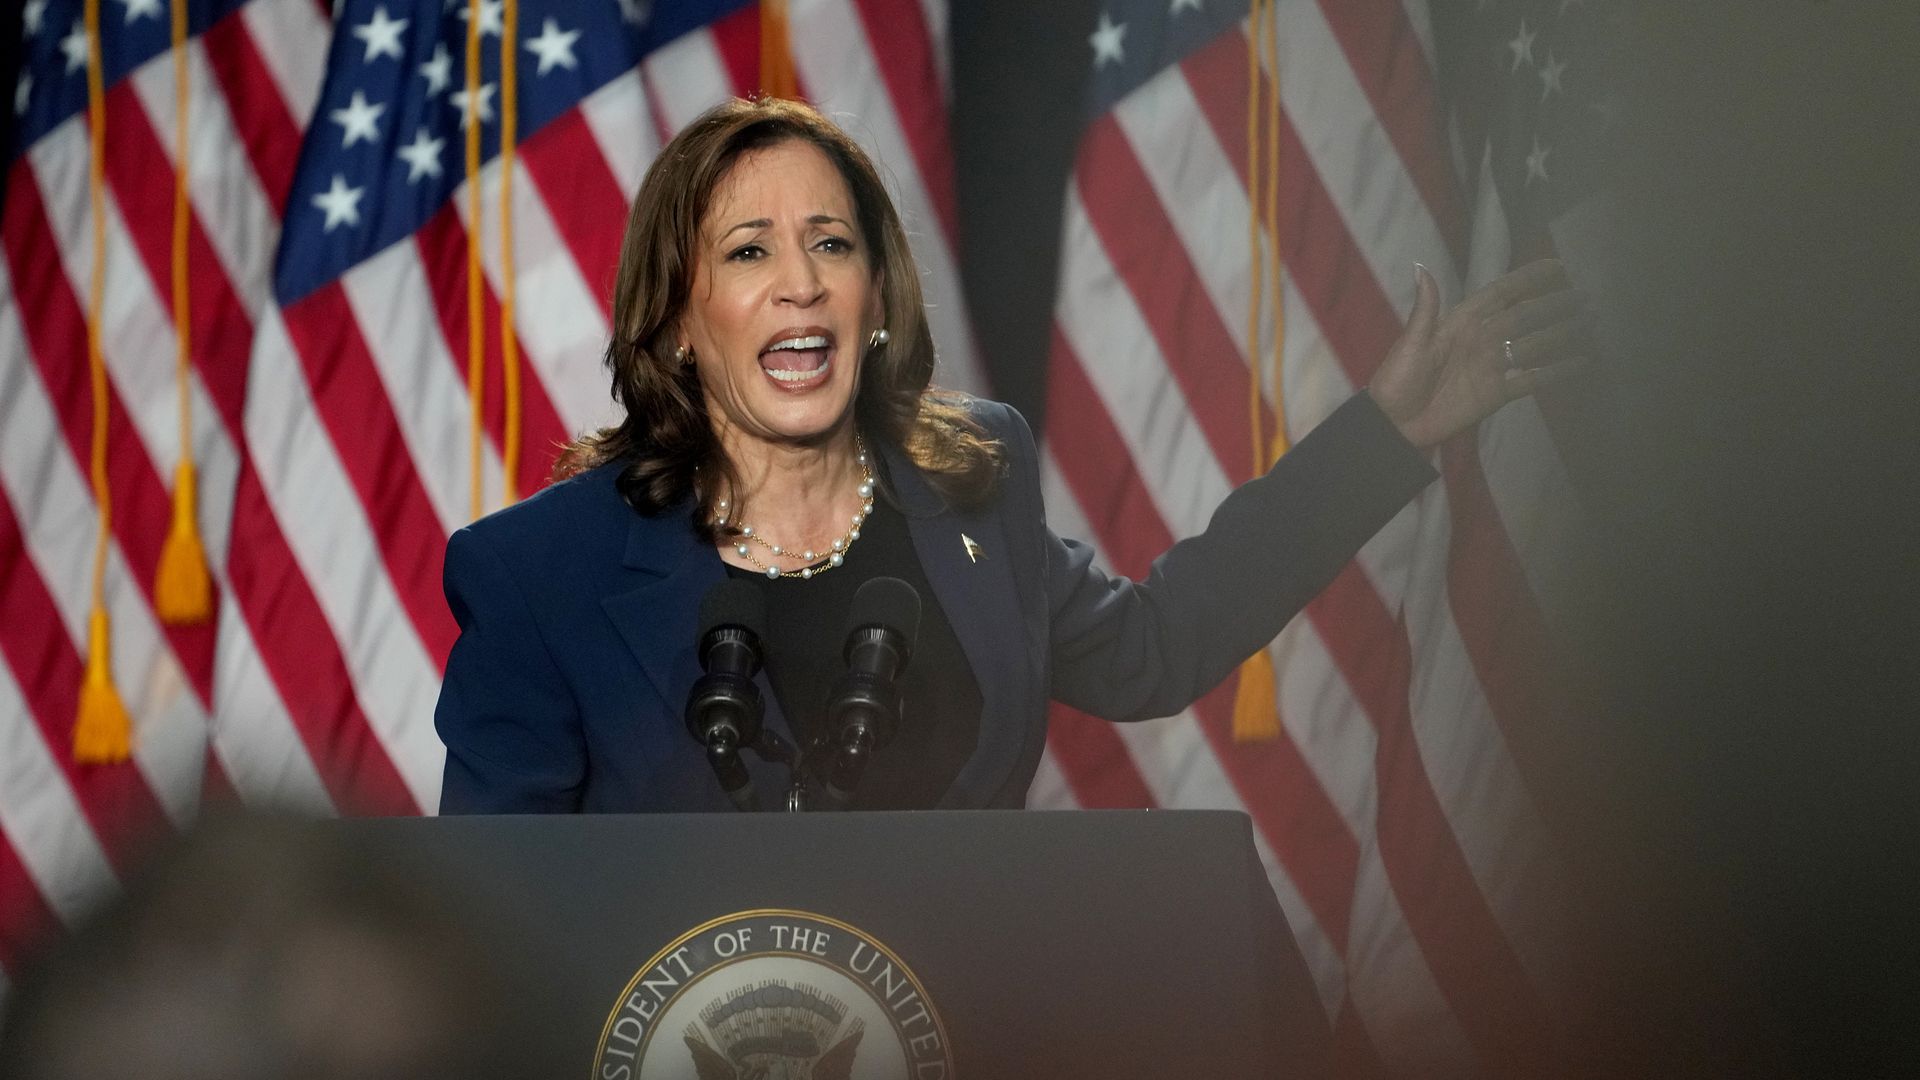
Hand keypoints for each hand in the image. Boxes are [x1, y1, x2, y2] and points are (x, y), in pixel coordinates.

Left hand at [1368, 259, 1590, 448]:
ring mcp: (1492, 366)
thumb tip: (1422, 266)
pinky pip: (1531, 379)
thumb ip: (1426, 309)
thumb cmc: (1396, 381)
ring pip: (1534, 344)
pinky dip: (1555, 372)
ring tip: (1592, 323)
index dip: (1527, 279)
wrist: (1394, 426)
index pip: (1501, 294)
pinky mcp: (1496, 393)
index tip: (1556, 265)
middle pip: (1526, 317)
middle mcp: (1482, 339)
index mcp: (1462, 322)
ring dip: (1562, 333)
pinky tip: (1580, 363)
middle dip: (1555, 305)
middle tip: (1587, 295)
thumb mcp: (1411, 343)